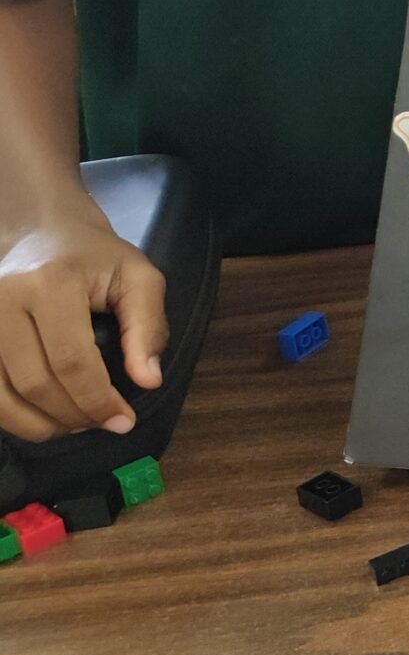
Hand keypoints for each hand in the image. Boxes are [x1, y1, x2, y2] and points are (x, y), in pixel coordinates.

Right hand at [0, 196, 166, 440]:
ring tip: (73, 425)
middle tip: (101, 423)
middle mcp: (3, 301)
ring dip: (39, 424)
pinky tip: (40, 417)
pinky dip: (10, 415)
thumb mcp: (136, 276)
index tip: (123, 421)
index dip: (97, 400)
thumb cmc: (91, 255)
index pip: (72, 361)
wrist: (36, 228)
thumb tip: (148, 381)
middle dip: (73, 415)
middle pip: (34, 383)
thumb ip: (148, 328)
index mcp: (50, 283)